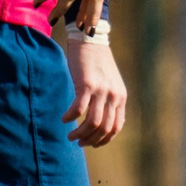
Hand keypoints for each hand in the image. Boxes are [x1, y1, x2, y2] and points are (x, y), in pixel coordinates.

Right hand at [62, 29, 127, 146]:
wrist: (91, 41)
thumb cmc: (97, 64)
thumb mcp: (111, 83)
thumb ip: (110, 100)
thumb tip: (103, 121)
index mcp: (121, 97)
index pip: (116, 127)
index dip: (104, 140)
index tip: (92, 144)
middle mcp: (114, 96)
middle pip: (104, 128)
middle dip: (90, 140)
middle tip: (78, 143)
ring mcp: (101, 91)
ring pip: (93, 123)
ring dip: (80, 133)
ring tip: (70, 136)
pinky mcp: (86, 85)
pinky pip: (78, 109)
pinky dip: (70, 118)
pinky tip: (64, 119)